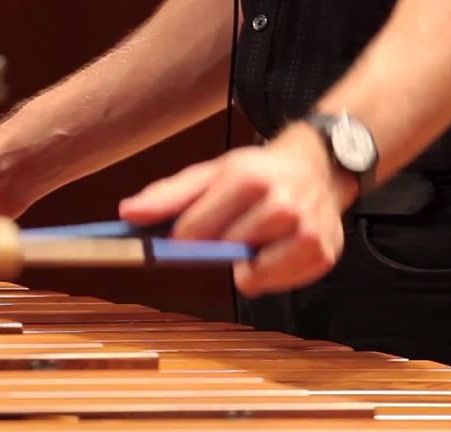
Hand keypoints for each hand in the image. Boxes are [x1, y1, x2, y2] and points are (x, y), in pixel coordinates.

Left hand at [118, 123, 359, 296]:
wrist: (316, 168)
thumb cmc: (256, 173)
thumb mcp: (208, 174)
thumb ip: (166, 196)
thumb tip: (127, 213)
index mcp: (247, 178)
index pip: (196, 229)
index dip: (183, 239)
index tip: (182, 238)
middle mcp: (280, 203)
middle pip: (224, 250)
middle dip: (217, 247)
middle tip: (227, 233)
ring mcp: (306, 230)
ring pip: (251, 272)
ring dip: (243, 264)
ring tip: (251, 241)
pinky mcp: (322, 254)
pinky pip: (278, 283)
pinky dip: (268, 276)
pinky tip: (270, 253)